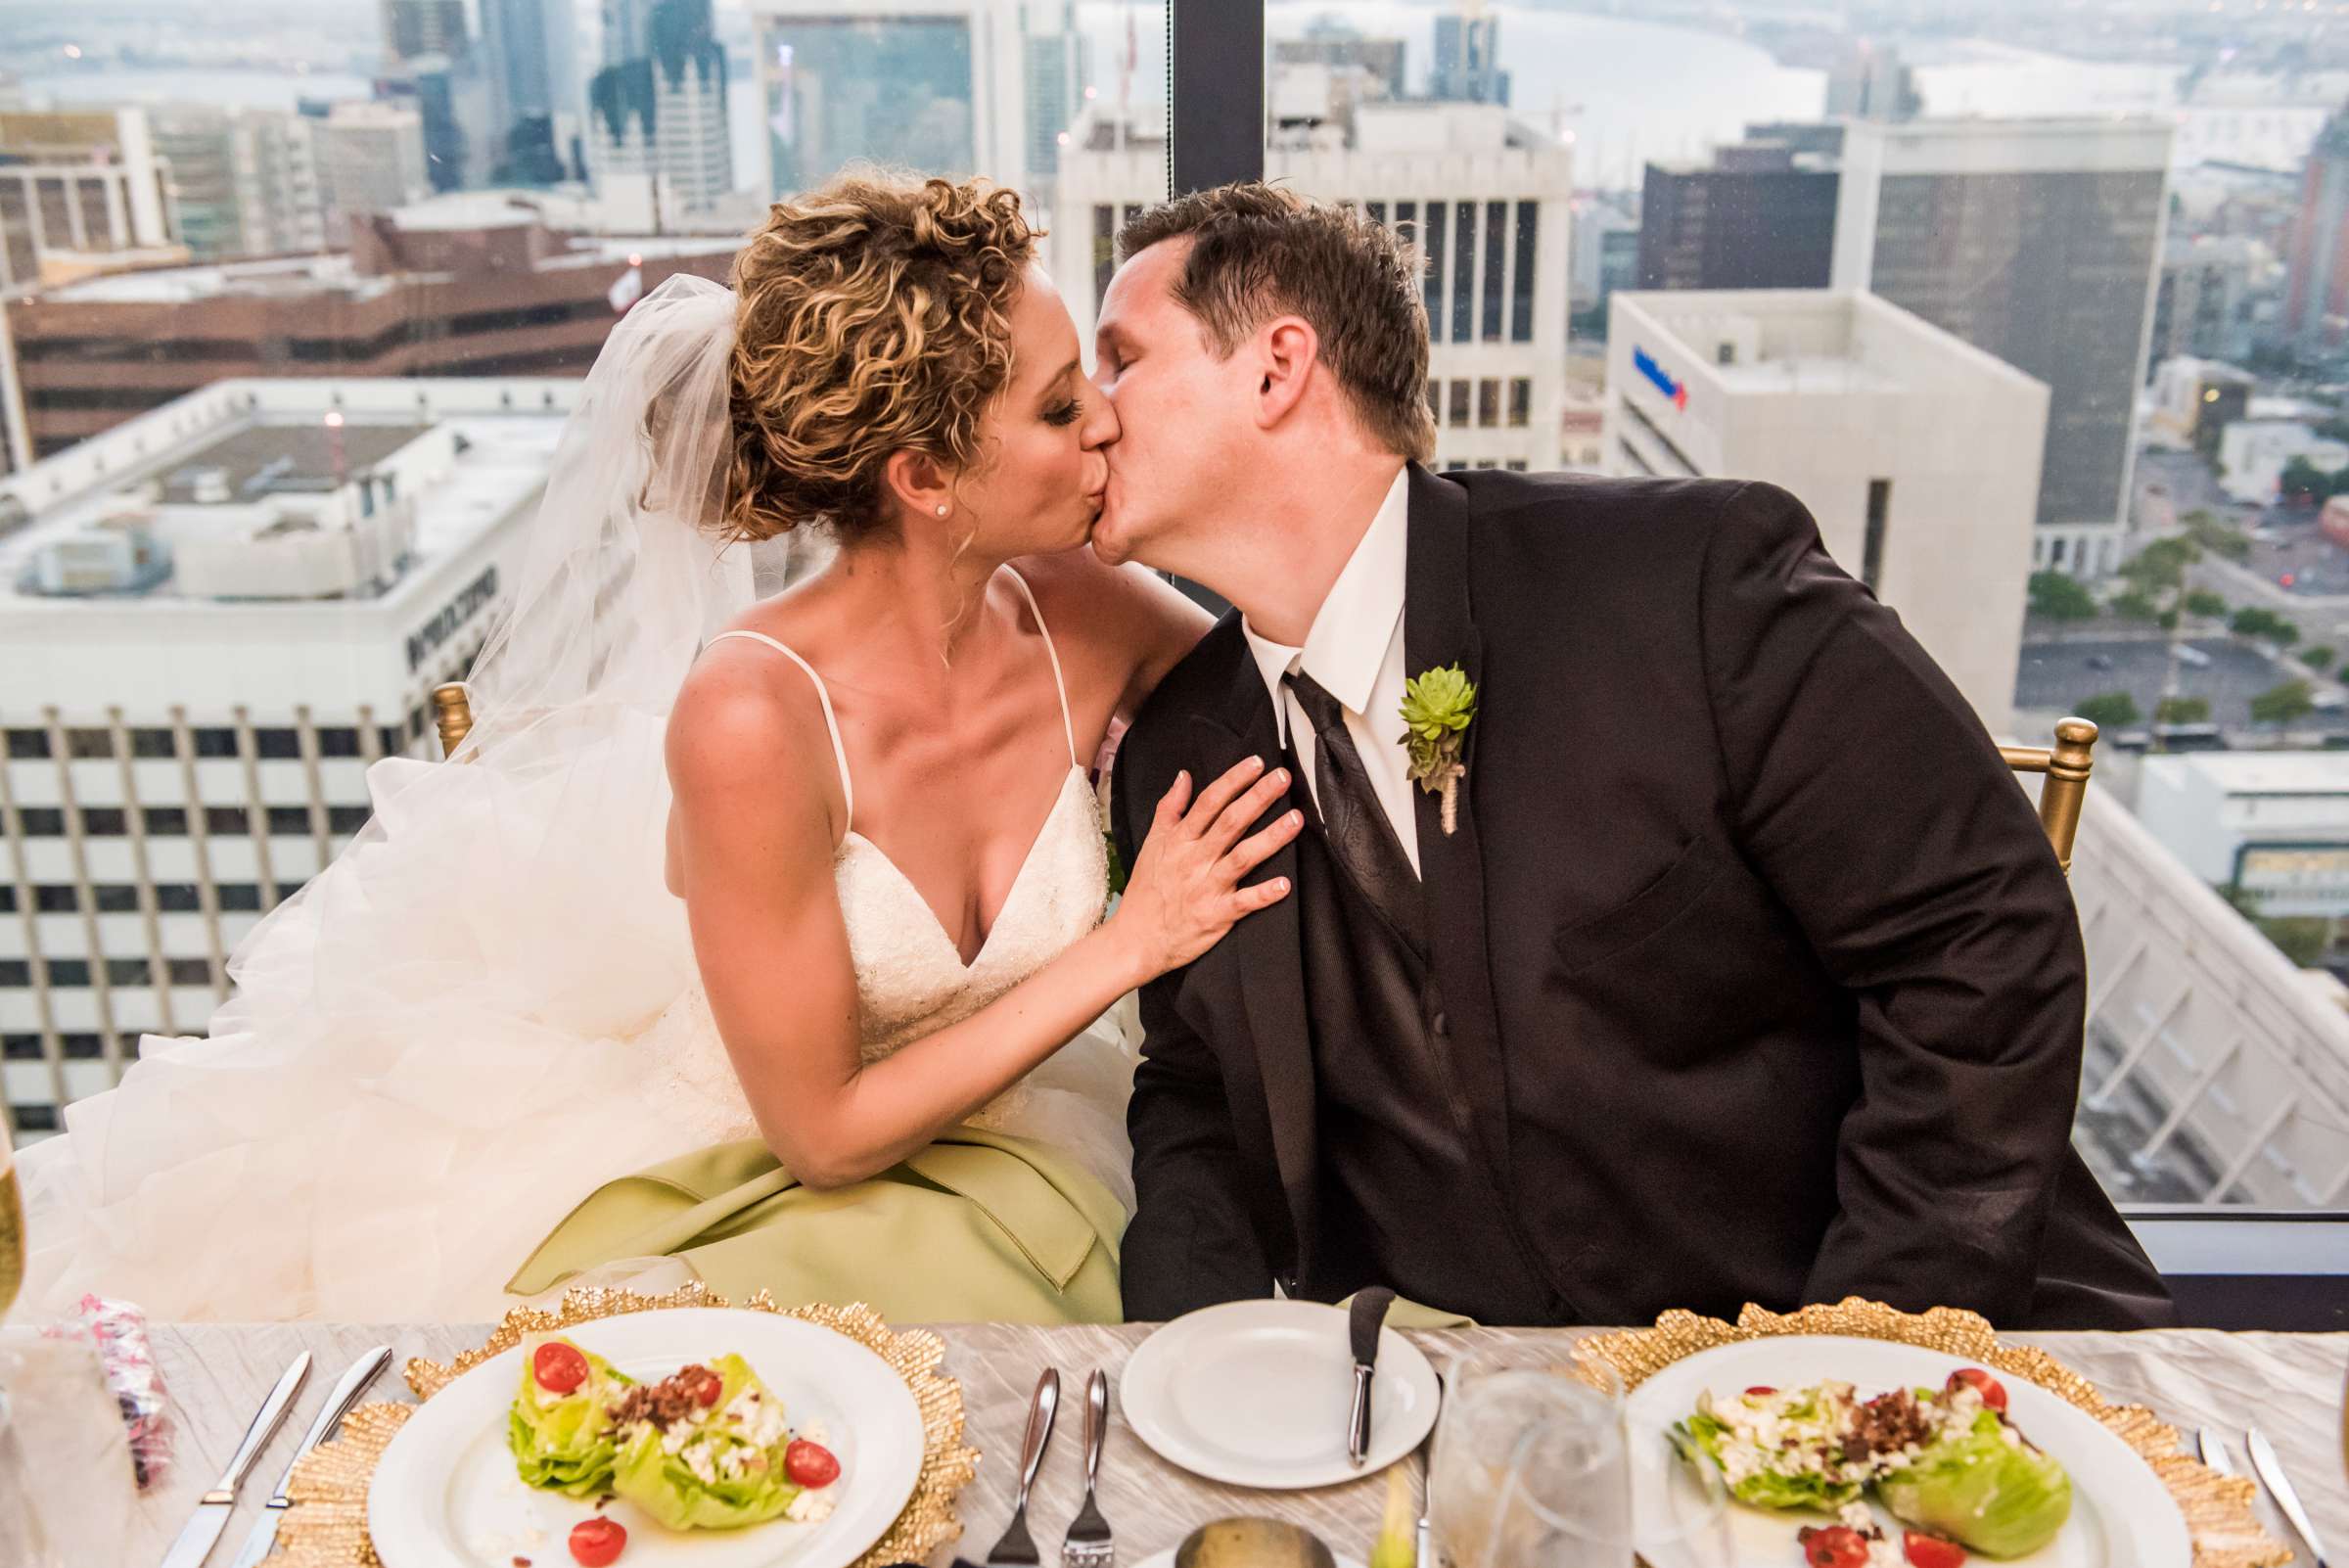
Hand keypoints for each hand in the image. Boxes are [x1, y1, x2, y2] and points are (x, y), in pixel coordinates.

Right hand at [1105, 757, 1301, 982]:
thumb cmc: (1146, 892)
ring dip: (1271, 838)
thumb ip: (1169, 809)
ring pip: (1242, 857)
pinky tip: (1285, 884)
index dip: (1234, 781)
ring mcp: (1206, 888)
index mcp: (1179, 841)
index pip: (1209, 803)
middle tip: (1283, 778)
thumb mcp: (1151, 844)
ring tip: (1296, 820)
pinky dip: (1263, 894)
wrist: (1135, 939)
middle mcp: (1194, 860)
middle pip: (1230, 822)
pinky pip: (1244, 903)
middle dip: (1258, 798)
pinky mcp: (1216, 916)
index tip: (1257, 763)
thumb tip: (1183, 777)